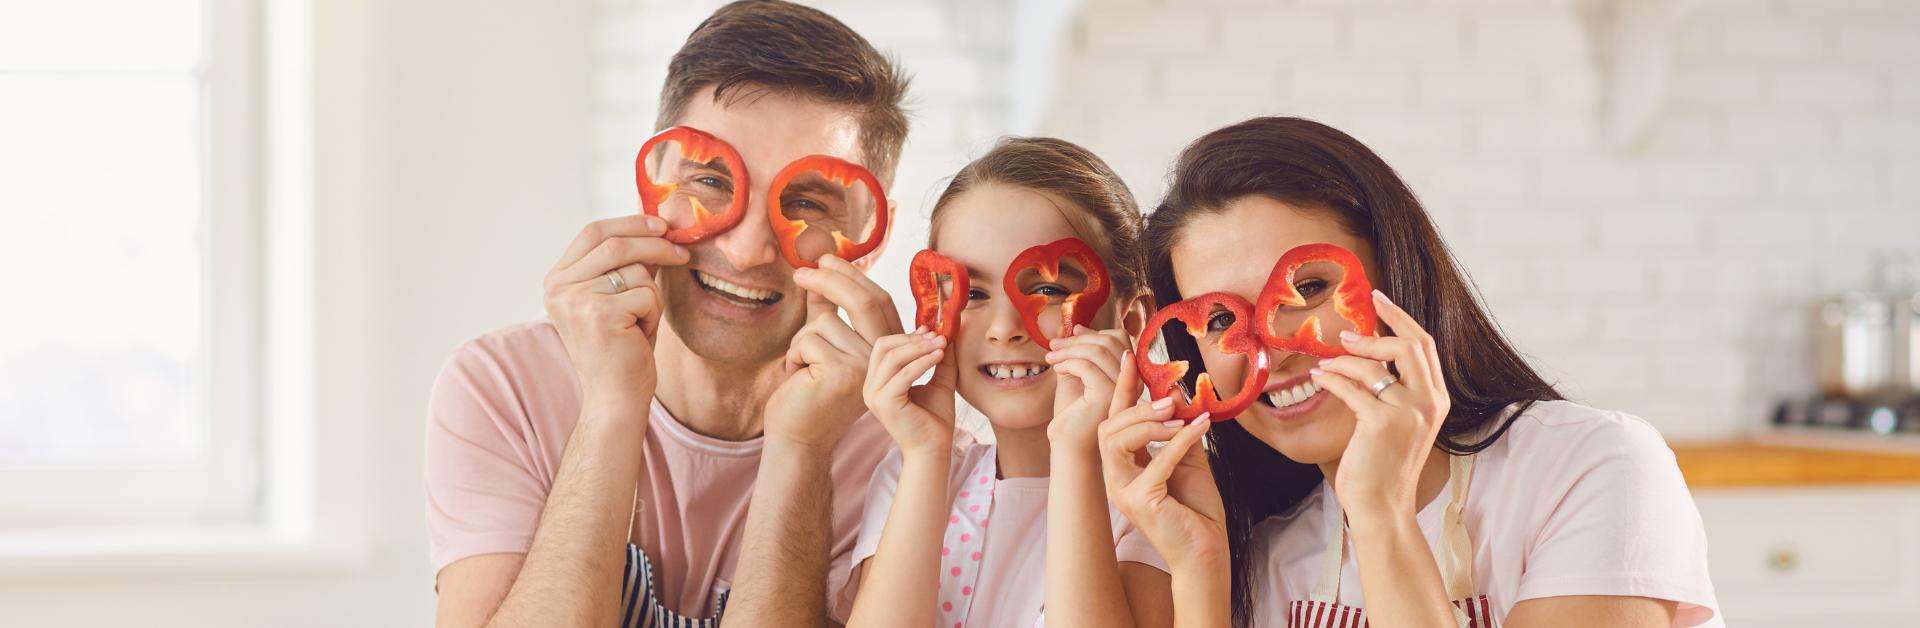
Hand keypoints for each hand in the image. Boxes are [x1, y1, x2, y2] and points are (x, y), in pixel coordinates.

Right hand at [542, 215, 690, 408]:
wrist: (615, 398)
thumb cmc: (622, 349)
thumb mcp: (620, 297)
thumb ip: (628, 264)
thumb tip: (659, 226)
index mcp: (557, 279)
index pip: (593, 232)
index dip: (630, 223)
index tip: (661, 224)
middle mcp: (558, 287)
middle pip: (615, 244)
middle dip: (655, 244)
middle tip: (682, 252)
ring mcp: (575, 300)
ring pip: (635, 271)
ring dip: (652, 295)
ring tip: (641, 322)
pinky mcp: (599, 314)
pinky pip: (645, 294)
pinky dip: (653, 313)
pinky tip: (639, 335)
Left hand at [764, 255, 905, 453]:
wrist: (797, 440)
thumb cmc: (808, 396)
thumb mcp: (822, 348)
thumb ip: (826, 314)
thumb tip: (818, 274)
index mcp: (885, 352)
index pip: (878, 302)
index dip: (854, 275)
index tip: (827, 258)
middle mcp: (883, 359)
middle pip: (864, 301)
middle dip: (831, 278)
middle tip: (801, 273)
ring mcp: (866, 367)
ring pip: (825, 323)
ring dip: (800, 341)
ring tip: (800, 369)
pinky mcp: (842, 372)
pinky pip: (809, 339)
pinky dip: (793, 356)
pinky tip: (797, 379)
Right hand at [862, 327, 957, 457]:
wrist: (934, 450)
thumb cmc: (934, 419)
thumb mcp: (939, 381)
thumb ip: (940, 358)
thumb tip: (946, 333)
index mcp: (878, 381)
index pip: (885, 347)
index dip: (908, 335)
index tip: (931, 331)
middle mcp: (871, 387)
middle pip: (883, 347)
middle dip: (912, 338)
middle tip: (937, 337)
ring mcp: (875, 396)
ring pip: (892, 358)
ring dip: (919, 348)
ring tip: (942, 345)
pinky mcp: (885, 403)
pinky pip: (903, 374)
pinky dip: (922, 362)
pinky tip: (939, 357)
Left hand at [1044, 325, 1129, 451]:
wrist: (1068, 444)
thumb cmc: (1073, 412)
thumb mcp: (1077, 374)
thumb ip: (1080, 353)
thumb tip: (1077, 327)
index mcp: (1129, 373)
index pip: (1119, 338)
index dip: (1092, 333)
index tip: (1067, 338)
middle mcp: (1132, 380)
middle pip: (1110, 341)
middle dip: (1077, 340)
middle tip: (1053, 346)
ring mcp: (1122, 388)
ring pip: (1098, 351)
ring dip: (1069, 350)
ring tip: (1051, 358)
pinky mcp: (1107, 396)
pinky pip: (1087, 366)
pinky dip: (1068, 363)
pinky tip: (1057, 370)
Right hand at [1098, 356, 1228, 568]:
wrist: (1205, 550)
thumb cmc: (1196, 510)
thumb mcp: (1188, 459)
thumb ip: (1179, 430)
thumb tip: (1179, 394)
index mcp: (1123, 465)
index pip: (1116, 419)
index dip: (1123, 388)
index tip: (1130, 358)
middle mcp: (1116, 477)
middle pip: (1109, 427)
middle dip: (1137, 405)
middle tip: (1170, 396)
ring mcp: (1123, 490)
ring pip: (1116, 441)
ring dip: (1148, 421)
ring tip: (1178, 413)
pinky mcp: (1139, 501)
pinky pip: (1155, 462)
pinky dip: (1179, 441)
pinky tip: (1200, 427)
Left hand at [1310, 290, 1449, 518]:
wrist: (1383, 505)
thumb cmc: (1383, 464)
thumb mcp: (1400, 422)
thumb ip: (1395, 389)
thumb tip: (1369, 351)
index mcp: (1437, 398)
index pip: (1425, 345)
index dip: (1401, 317)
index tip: (1378, 298)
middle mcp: (1430, 402)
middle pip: (1409, 345)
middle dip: (1376, 330)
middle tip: (1344, 331)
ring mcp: (1408, 413)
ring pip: (1375, 366)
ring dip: (1344, 360)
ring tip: (1325, 364)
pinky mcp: (1382, 424)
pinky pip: (1353, 388)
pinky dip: (1333, 378)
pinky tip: (1320, 377)